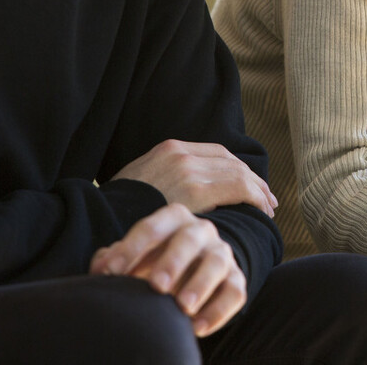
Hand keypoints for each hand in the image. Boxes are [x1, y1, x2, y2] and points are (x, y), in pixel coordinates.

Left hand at [91, 203, 246, 335]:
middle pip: (189, 239)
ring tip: (183, 307)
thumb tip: (102, 267)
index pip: (152, 228)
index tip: (110, 273)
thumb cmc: (154, 262)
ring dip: (200, 284)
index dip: (130, 249)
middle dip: (173, 261)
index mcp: (174, 218)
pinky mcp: (236, 279)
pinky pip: (234, 292)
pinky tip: (197, 328)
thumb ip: (115, 258)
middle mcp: (201, 230)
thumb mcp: (135, 256)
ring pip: (217, 262)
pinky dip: (218, 311)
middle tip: (156, 286)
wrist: (189, 273)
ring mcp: (222, 253)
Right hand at [111, 140, 277, 216]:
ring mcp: (188, 169)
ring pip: (238, 173)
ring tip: (268, 208)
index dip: (237, 168)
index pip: (216, 153)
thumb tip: (179, 193)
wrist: (98, 217)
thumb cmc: (118, 210)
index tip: (250, 183)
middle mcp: (180, 154)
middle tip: (267, 198)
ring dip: (258, 191)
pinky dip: (255, 198)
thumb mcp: (139, 183)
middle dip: (253, 179)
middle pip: (230, 161)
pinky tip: (262, 211)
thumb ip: (162, 179)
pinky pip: (238, 188)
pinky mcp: (194, 189)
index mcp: (169, 148)